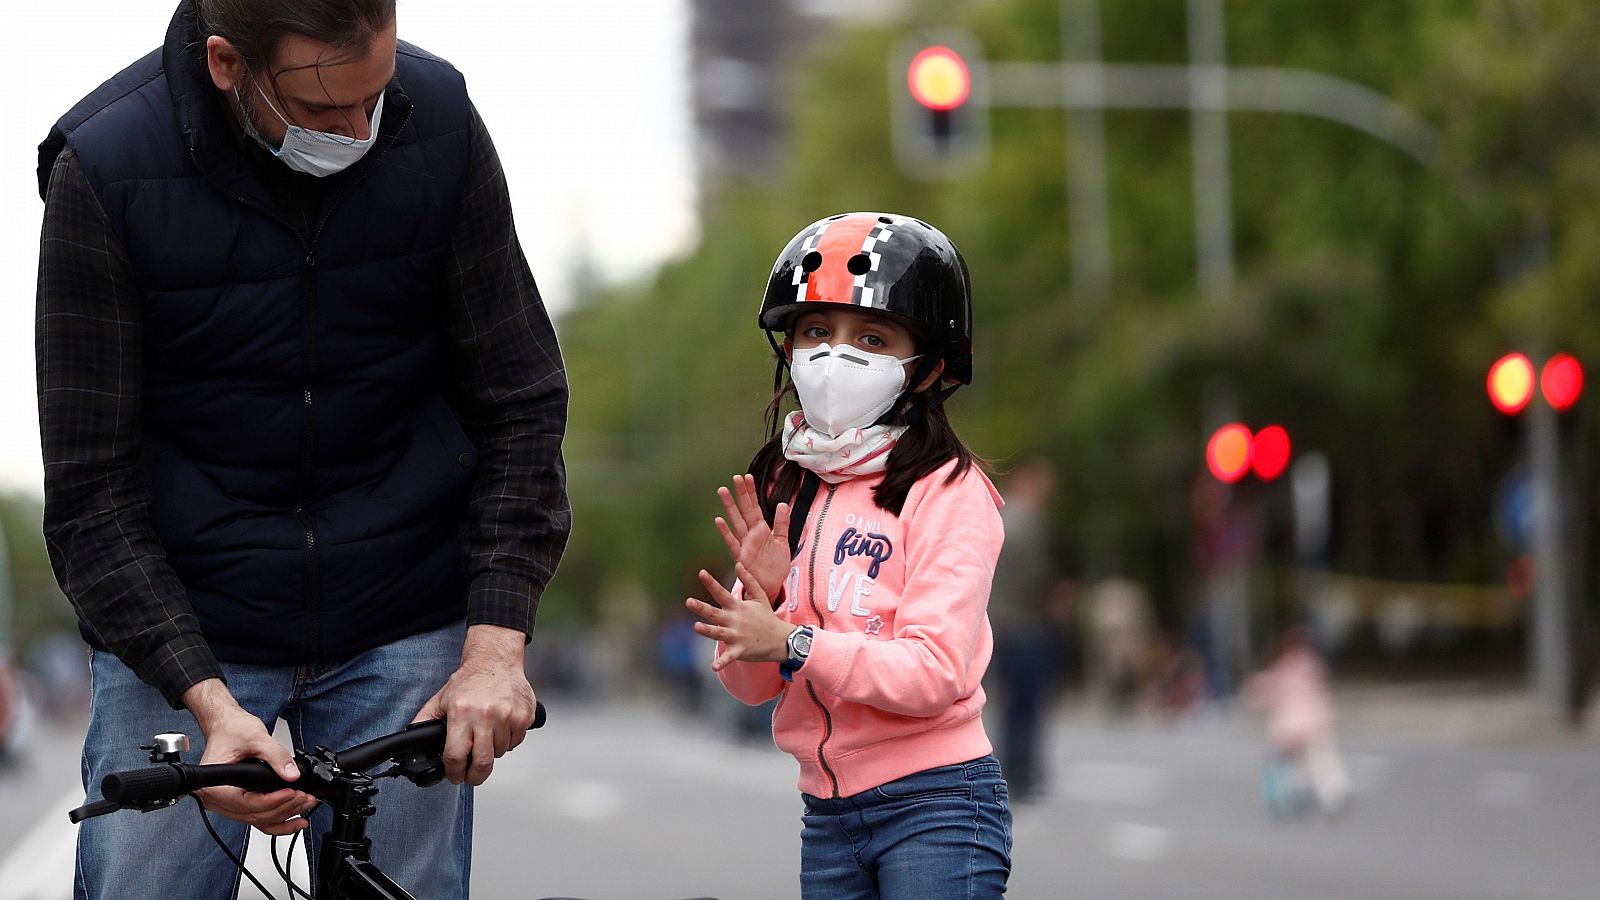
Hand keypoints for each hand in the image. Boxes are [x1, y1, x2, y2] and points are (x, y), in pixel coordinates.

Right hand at [183, 679, 314, 835]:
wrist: (227, 726)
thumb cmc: (232, 730)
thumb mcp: (256, 738)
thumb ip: (276, 755)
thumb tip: (292, 774)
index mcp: (214, 785)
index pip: (245, 803)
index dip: (272, 802)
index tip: (291, 793)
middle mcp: (216, 799)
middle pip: (253, 814)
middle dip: (283, 808)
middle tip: (304, 798)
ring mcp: (227, 803)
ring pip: (257, 819)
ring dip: (284, 815)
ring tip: (305, 804)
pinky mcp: (238, 802)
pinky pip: (257, 817)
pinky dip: (277, 819)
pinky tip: (295, 819)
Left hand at [412, 624, 535, 786]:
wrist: (496, 660)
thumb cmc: (470, 680)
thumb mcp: (441, 699)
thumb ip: (425, 720)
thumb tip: (413, 740)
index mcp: (461, 713)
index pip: (456, 755)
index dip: (454, 772)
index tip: (454, 775)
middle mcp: (485, 715)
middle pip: (482, 763)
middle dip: (475, 776)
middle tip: (471, 775)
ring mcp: (507, 716)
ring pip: (500, 753)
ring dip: (491, 752)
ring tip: (486, 738)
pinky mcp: (524, 716)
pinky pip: (515, 742)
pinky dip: (507, 741)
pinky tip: (500, 728)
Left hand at [685, 562, 794, 670]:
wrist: (780, 639)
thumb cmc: (767, 617)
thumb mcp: (760, 597)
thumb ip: (749, 580)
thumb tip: (738, 564)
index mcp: (738, 608)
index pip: (722, 593)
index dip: (711, 583)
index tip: (701, 573)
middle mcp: (735, 621)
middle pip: (715, 613)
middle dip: (701, 607)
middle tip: (688, 601)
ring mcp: (737, 636)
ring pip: (719, 633)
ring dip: (708, 631)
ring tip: (696, 627)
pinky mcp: (740, 651)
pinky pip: (729, 657)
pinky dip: (722, 662)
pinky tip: (713, 667)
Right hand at [713, 474, 791, 601]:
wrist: (771, 586)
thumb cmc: (775, 566)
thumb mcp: (783, 542)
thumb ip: (782, 524)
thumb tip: (782, 504)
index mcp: (761, 529)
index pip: (755, 506)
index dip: (751, 492)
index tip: (747, 476)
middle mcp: (751, 534)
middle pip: (744, 510)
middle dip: (740, 494)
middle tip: (734, 477)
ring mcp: (745, 544)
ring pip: (736, 521)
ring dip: (729, 506)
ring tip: (722, 491)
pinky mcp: (741, 556)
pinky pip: (733, 542)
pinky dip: (726, 532)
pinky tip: (719, 520)